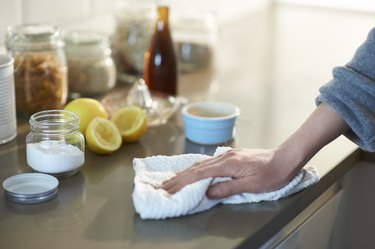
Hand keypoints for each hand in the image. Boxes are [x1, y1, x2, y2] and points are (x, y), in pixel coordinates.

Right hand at [162, 148, 293, 198]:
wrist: (285, 158)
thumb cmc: (272, 173)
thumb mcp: (252, 185)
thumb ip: (229, 187)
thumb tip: (208, 192)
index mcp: (228, 164)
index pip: (199, 174)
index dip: (182, 182)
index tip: (169, 188)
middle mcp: (225, 157)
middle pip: (196, 167)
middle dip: (179, 178)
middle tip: (164, 186)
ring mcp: (227, 155)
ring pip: (201, 164)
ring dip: (185, 172)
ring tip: (172, 179)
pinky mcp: (231, 156)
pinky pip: (208, 163)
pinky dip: (196, 168)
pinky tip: (192, 171)